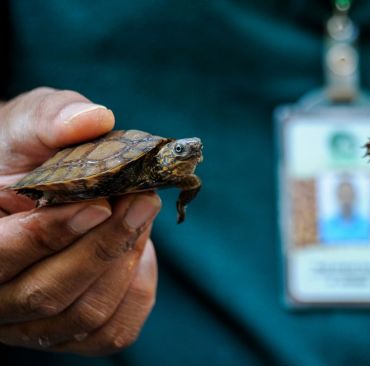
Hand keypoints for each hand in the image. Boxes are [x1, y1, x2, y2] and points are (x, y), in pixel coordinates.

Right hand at [0, 88, 159, 354]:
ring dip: (124, 261)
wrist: (49, 182)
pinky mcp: (72, 332)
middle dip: (102, 245)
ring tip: (142, 214)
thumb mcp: (32, 123)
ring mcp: (31, 322)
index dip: (48, 234)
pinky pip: (112, 330)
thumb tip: (93, 120)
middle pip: (45, 293)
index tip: (99, 204)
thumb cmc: (32, 151)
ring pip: (83, 314)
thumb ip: (52, 119)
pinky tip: (139, 249)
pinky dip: (137, 287)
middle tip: (142, 201)